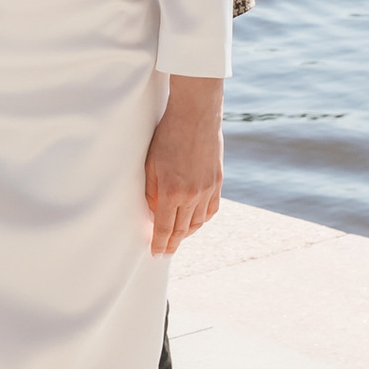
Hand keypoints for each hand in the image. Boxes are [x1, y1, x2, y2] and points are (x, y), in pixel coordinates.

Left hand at [145, 77, 223, 257]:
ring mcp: (208, 190)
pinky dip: (202, 220)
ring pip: (198, 222)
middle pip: (181, 229)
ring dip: (187, 233)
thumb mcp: (151, 164)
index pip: (164, 228)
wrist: (196, 115)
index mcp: (172, 192)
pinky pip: (211, 210)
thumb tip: (154, 213)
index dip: (160, 244)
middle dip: (172, 243)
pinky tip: (195, 222)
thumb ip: (152, 192)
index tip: (156, 253)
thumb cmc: (168, 136)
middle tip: (166, 251)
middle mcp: (192, 195)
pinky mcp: (218, 182)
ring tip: (177, 237)